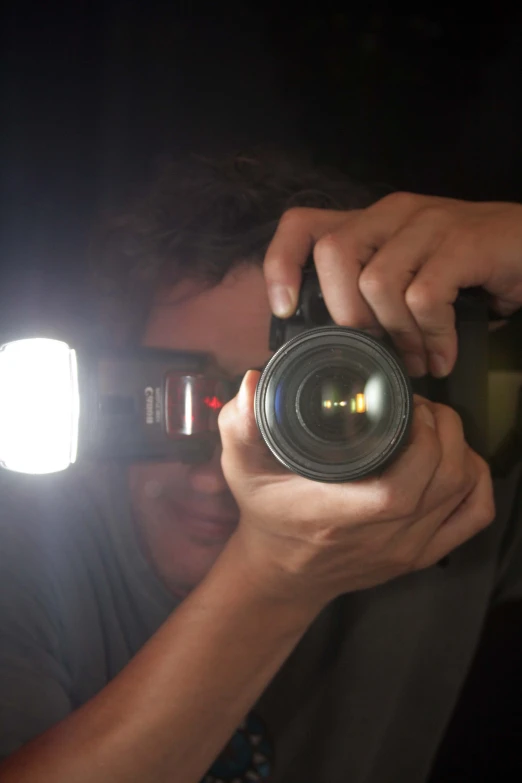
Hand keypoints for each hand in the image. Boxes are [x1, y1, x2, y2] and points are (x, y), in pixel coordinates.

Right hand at [218, 371, 494, 608]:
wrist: (283, 574)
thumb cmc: (266, 516)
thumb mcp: (242, 470)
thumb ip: (240, 427)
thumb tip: (253, 383)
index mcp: (339, 517)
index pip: (402, 487)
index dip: (420, 438)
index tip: (408, 404)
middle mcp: (381, 538)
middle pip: (444, 480)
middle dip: (443, 427)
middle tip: (418, 404)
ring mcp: (407, 550)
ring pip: (464, 491)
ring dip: (459, 447)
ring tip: (431, 424)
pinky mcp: (422, 555)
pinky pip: (474, 516)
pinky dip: (476, 481)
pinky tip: (457, 458)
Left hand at [264, 194, 521, 377]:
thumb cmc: (468, 268)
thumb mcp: (410, 275)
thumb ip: (374, 296)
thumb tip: (340, 343)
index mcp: (371, 222)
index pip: (303, 225)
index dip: (281, 264)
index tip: (285, 309)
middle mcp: (392, 214)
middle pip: (333, 254)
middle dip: (346, 316)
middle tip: (373, 350)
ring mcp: (428, 223)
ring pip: (377, 281)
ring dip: (395, 336)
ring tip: (416, 361)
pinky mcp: (463, 242)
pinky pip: (424, 298)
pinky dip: (431, 337)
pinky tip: (443, 355)